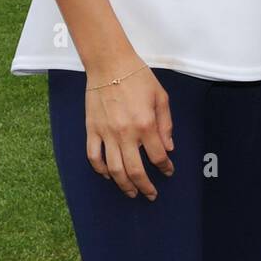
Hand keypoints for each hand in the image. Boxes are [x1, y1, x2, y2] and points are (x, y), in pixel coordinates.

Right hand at [84, 62, 174, 198]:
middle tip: (150, 195)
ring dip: (123, 185)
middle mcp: (126, 133)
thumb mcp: (161, 96)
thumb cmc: (138, 77)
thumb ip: (166, 124)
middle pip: (135, 170)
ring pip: (114, 170)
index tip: (168, 172)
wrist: (110, 65)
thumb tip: (169, 148)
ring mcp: (107, 134)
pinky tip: (108, 175)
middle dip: (145, 187)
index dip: (165, 168)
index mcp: (146, 124)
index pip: (158, 156)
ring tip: (131, 192)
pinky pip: (94, 157)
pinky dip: (101, 170)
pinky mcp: (92, 131)